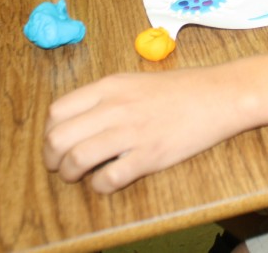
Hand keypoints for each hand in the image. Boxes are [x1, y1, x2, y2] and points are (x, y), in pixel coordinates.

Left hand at [43, 68, 244, 191]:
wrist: (218, 95)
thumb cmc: (179, 89)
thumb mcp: (134, 81)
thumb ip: (105, 98)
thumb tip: (77, 121)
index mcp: (109, 87)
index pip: (57, 112)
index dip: (49, 133)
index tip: (57, 143)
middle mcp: (114, 108)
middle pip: (58, 138)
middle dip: (52, 158)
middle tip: (62, 165)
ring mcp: (132, 133)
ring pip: (77, 159)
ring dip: (71, 174)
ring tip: (80, 176)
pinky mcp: (150, 156)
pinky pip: (109, 179)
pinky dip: (100, 186)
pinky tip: (107, 181)